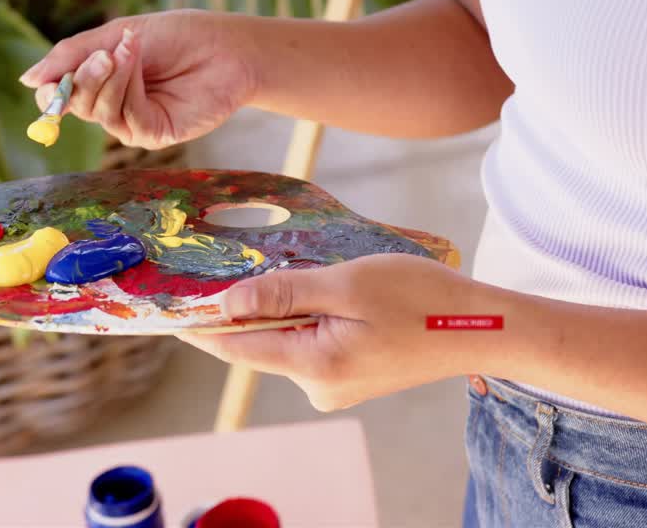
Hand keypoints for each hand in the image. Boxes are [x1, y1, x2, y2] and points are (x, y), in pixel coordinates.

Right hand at [19, 10, 257, 148]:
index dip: (51, 91)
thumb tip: (26, 81)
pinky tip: (138, 62)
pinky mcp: (155, 133)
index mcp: (103, 80)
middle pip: (77, 105)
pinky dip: (128, 87)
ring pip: (100, 111)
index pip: (62, 96)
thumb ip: (72, 56)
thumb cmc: (178, 36)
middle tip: (104, 53)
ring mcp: (134, 122)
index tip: (48, 82)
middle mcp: (115, 104)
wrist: (226, 46)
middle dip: (84, 77)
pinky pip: (126, 117)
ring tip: (129, 48)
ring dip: (110, 77)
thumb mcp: (117, 34)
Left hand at [179, 253, 501, 410]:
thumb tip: (224, 304)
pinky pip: (314, 342)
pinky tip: (337, 291)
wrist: (481, 327)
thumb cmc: (422, 299)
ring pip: (289, 339)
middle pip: (260, 341)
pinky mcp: (352, 376)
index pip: (234, 346)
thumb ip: (283, 294)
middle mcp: (318, 386)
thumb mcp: (347, 284)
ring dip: (289, 305)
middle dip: (252, 303)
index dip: (198, 322)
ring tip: (316, 271)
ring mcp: (336, 385)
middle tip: (247, 259)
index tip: (165, 301)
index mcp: (313, 366)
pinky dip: (313, 315)